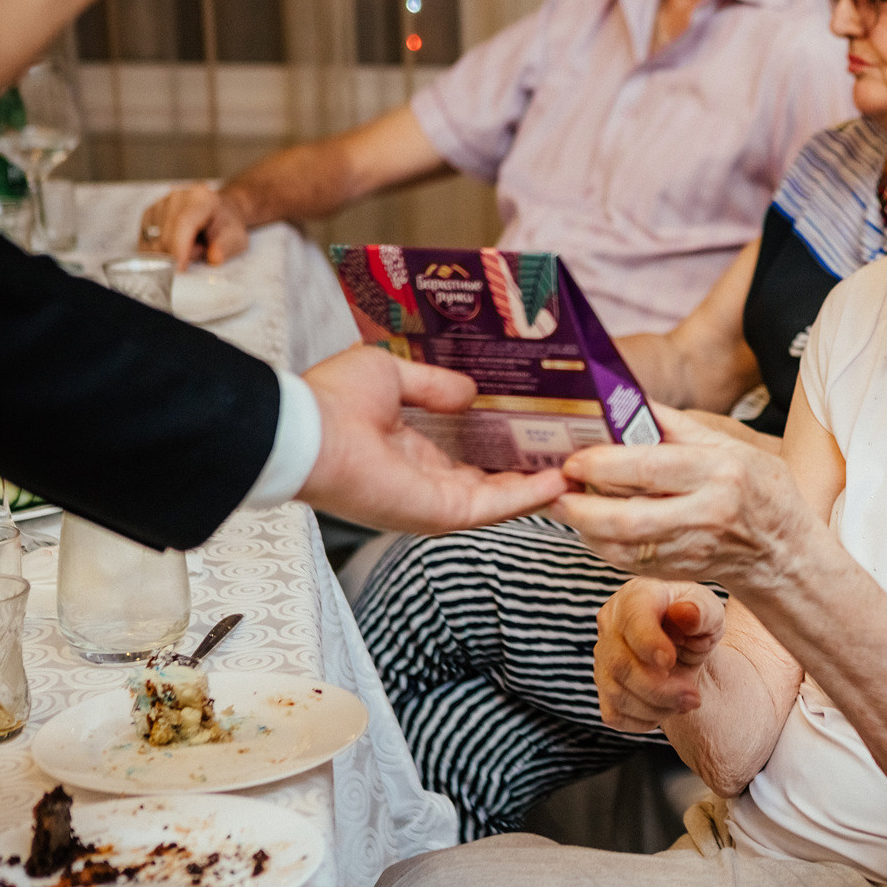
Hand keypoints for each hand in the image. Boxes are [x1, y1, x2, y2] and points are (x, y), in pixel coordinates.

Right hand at [140, 185, 251, 269]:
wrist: (221, 212)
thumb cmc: (227, 226)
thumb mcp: (236, 239)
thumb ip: (226, 248)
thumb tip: (214, 257)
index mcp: (201, 198)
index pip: (182, 223)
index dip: (178, 248)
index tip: (179, 269)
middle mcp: (177, 196)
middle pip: (165, 233)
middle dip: (178, 253)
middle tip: (198, 252)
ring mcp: (160, 202)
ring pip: (152, 239)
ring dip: (168, 252)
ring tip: (190, 246)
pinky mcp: (149, 213)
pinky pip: (145, 239)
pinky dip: (158, 249)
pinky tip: (175, 246)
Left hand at [297, 345, 565, 531]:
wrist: (307, 432)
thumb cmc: (334, 400)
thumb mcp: (391, 373)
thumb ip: (434, 384)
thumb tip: (471, 392)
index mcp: (407, 450)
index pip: (464, 454)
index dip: (500, 442)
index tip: (534, 426)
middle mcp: (423, 481)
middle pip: (489, 480)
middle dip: (528, 465)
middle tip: (569, 445)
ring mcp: (434, 501)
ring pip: (500, 498)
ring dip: (539, 483)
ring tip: (579, 462)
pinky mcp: (441, 513)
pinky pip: (495, 507)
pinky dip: (530, 495)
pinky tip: (561, 478)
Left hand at [554, 402, 811, 589]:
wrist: (784, 553)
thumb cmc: (760, 490)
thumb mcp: (733, 447)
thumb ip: (679, 426)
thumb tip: (632, 401)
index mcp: (721, 473)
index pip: (651, 468)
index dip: (604, 464)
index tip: (574, 458)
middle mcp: (707, 515)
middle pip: (630, 517)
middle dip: (582, 505)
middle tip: (557, 488)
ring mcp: (692, 550)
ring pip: (622, 545)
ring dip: (584, 526)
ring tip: (564, 504)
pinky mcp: (679, 572)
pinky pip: (627, 562)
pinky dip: (601, 544)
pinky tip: (590, 525)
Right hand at [593, 578, 726, 729]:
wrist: (687, 649)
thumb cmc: (697, 624)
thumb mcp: (709, 612)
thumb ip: (701, 610)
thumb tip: (684, 614)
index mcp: (635, 597)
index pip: (631, 619)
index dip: (648, 643)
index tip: (670, 661)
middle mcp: (610, 625)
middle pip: (620, 665)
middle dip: (660, 688)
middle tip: (694, 697)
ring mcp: (602, 659)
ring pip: (616, 694)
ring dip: (658, 706)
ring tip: (688, 701)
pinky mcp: (603, 689)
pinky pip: (615, 715)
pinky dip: (645, 720)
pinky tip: (667, 709)